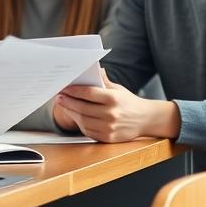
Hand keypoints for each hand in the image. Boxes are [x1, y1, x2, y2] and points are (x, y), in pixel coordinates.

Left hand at [54, 71, 179, 142]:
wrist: (146, 119)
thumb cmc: (128, 102)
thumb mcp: (118, 89)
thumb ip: (103, 80)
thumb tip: (93, 68)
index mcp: (113, 98)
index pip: (87, 93)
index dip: (73, 90)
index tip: (63, 88)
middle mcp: (111, 114)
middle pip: (82, 107)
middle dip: (68, 102)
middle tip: (59, 97)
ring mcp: (109, 127)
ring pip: (82, 120)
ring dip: (70, 112)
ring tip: (64, 106)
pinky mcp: (108, 138)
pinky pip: (88, 131)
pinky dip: (79, 123)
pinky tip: (75, 116)